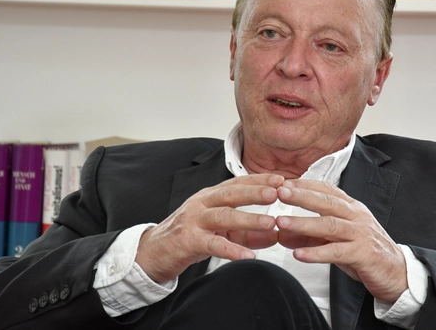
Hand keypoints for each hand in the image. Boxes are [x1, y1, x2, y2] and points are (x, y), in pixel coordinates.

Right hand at [135, 174, 283, 282]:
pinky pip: (213, 245)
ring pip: (223, 216)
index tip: (282, 179)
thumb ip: (247, 233)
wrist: (153, 252)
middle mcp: (202, 203)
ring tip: (270, 223)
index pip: (237, 183)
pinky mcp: (188, 242)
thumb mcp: (221, 232)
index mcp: (210, 196)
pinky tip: (248, 255)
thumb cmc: (189, 237)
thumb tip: (276, 234)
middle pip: (231, 194)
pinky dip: (232, 250)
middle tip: (278, 192)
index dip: (259, 180)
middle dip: (256, 192)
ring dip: (248, 219)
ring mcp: (194, 221)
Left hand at [275, 179, 407, 302]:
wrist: (396, 273)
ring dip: (303, 223)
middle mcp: (357, 216)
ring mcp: (361, 234)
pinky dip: (316, 252)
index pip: (327, 190)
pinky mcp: (363, 254)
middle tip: (279, 192)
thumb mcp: (336, 241)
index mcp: (351, 208)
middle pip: (327, 202)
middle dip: (301, 196)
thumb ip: (310, 236)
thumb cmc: (364, 252)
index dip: (305, 185)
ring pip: (330, 225)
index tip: (282, 182)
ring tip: (282, 222)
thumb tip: (281, 234)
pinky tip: (299, 254)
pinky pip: (336, 252)